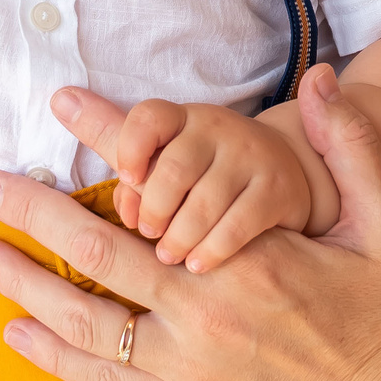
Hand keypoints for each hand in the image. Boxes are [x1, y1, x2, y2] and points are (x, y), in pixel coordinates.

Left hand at [0, 64, 380, 380]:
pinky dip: (55, 356)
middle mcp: (203, 315)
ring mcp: (187, 367)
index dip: (106, 147)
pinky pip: (105, 378)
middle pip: (97, 256)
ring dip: (25, 285)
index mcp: (246, 261)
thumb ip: (352, 146)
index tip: (64, 111)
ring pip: (85, 322)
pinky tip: (16, 334)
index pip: (154, 192)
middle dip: (33, 216)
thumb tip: (323, 78)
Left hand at [100, 97, 317, 270]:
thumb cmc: (207, 174)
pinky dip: (210, 250)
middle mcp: (219, 129)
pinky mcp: (277, 188)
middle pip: (174, 167)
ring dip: (179, 237)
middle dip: (154, 208)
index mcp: (183, 120)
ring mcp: (252, 156)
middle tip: (149, 234)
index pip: (150, 116)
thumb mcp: (170, 158)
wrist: (287, 173)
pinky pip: (237, 225)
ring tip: (169, 257)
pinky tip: (198, 264)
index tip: (126, 179)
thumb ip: (127, 166)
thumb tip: (92, 155)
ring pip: (205, 201)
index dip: (130, 146)